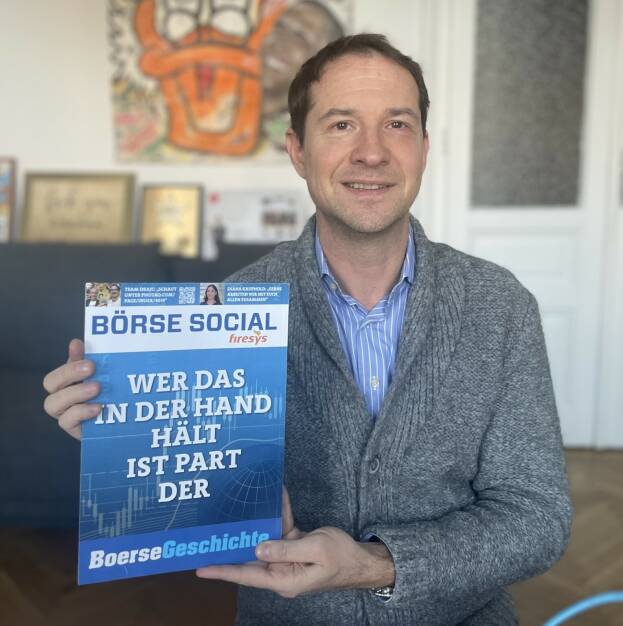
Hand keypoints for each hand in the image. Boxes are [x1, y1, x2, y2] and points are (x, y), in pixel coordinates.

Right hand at [43, 338, 100, 439]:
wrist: (121, 424)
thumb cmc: (109, 396)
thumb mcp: (104, 377)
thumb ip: (91, 361)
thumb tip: (76, 342)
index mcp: (68, 381)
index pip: (60, 368)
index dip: (69, 360)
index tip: (82, 350)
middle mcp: (61, 396)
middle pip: (50, 383)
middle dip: (69, 373)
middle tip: (91, 367)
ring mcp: (64, 413)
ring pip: (52, 403)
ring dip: (74, 393)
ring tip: (96, 388)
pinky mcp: (73, 428)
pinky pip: (66, 421)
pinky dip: (80, 412)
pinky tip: (97, 407)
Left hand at [196, 488, 394, 597]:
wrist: (362, 560)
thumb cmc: (341, 558)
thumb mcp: (315, 550)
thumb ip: (285, 549)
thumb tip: (258, 548)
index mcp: (284, 579)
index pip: (247, 575)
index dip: (223, 571)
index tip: (200, 568)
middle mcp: (281, 571)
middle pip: (252, 557)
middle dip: (233, 544)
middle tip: (209, 534)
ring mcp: (287, 559)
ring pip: (265, 539)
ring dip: (257, 522)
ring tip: (237, 507)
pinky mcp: (295, 546)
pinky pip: (281, 529)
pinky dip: (280, 512)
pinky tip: (277, 494)